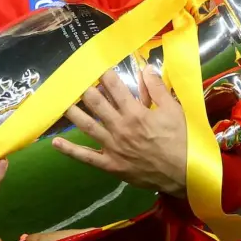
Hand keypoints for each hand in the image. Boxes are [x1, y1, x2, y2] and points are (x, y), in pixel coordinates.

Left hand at [52, 68, 187, 197]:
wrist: (184, 174)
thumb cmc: (180, 140)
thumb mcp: (173, 110)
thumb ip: (158, 89)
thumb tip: (145, 68)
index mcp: (136, 113)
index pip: (115, 87)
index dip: (104, 75)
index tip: (96, 66)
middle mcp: (120, 127)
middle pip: (96, 103)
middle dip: (85, 90)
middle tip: (76, 81)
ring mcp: (113, 147)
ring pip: (87, 126)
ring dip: (73, 113)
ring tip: (61, 102)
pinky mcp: (110, 165)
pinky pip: (86, 157)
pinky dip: (70, 150)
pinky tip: (56, 142)